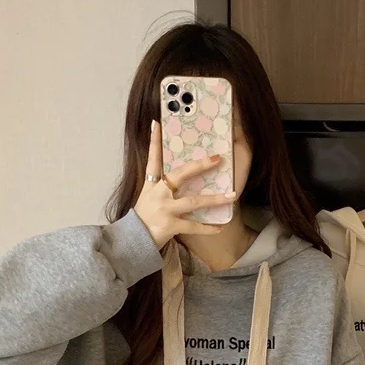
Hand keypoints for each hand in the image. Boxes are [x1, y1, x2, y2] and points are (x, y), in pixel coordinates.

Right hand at [134, 120, 237, 249]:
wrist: (132, 242)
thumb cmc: (143, 219)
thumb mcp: (147, 198)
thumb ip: (160, 187)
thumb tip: (178, 179)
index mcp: (151, 185)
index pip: (152, 159)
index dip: (154, 141)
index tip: (157, 123)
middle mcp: (157, 194)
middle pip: (180, 175)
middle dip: (200, 166)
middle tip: (218, 158)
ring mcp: (164, 209)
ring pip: (193, 201)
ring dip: (214, 199)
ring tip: (231, 197)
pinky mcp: (170, 225)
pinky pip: (193, 226)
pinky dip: (207, 228)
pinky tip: (220, 228)